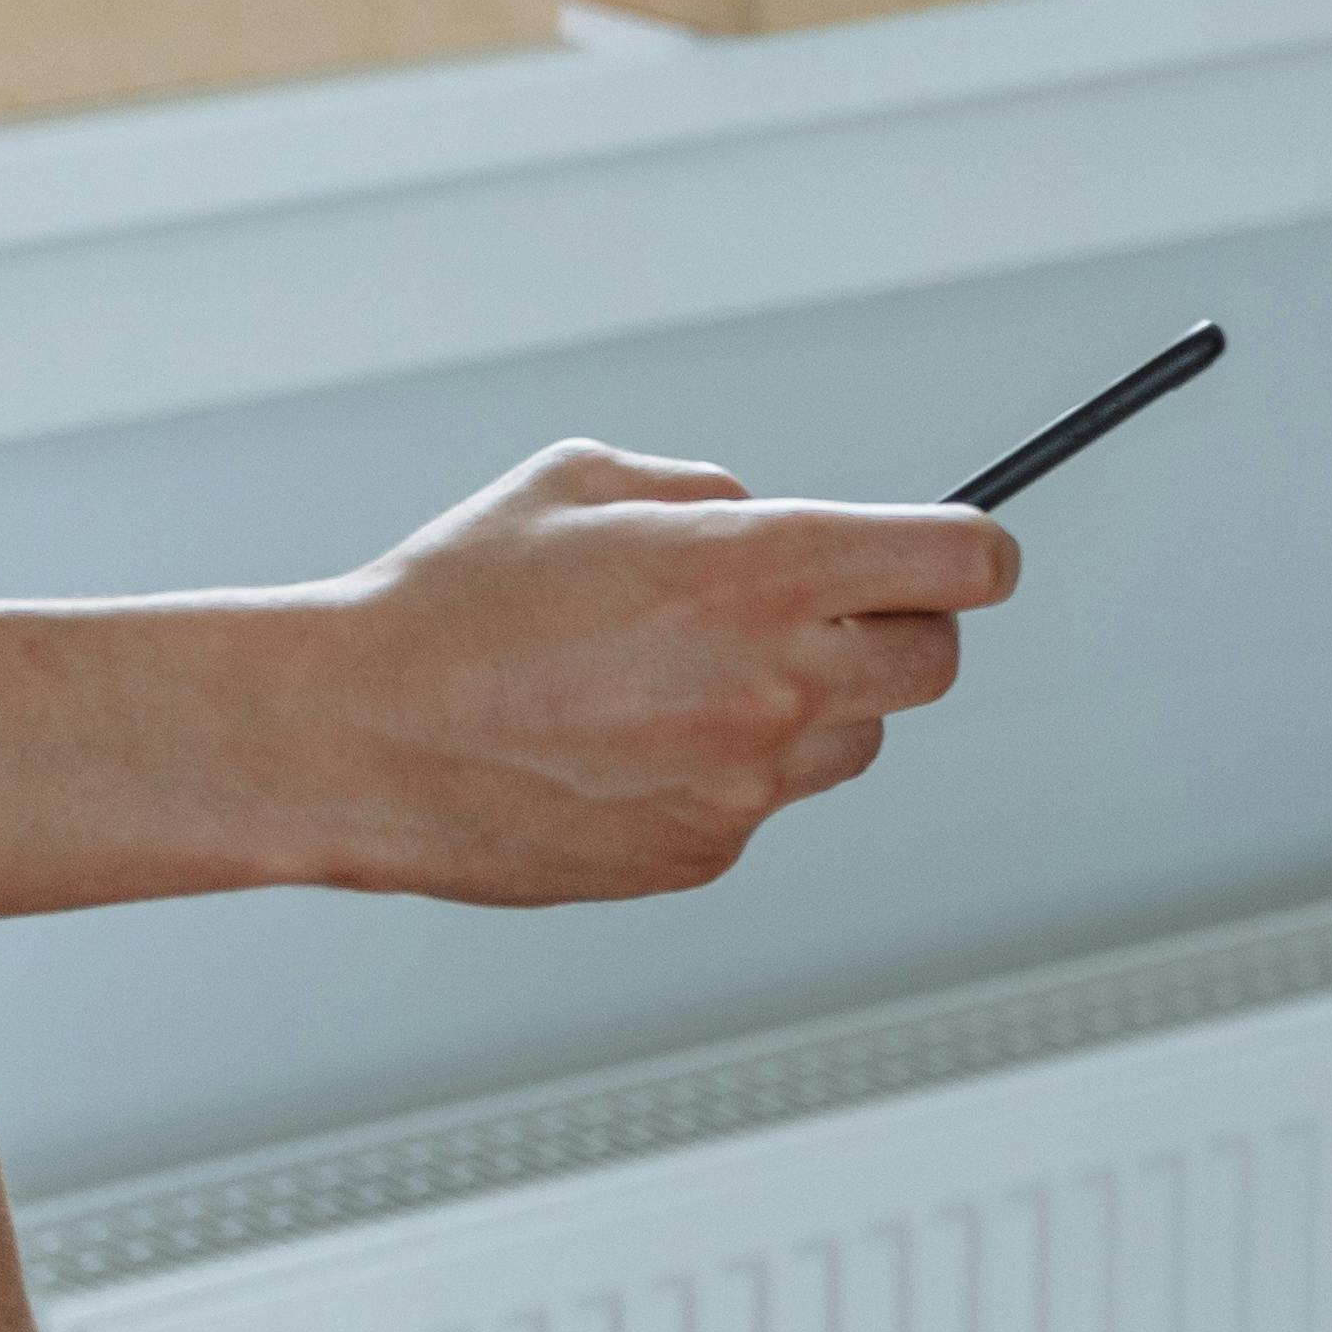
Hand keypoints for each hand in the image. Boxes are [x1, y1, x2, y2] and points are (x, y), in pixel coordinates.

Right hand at [296, 443, 1022, 904]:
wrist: (358, 737)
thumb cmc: (455, 600)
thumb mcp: (583, 478)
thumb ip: (710, 495)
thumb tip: (776, 520)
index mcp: (758, 572)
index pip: (956, 564)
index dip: (973, 551)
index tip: (968, 553)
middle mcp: (775, 684)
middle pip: (932, 663)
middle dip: (898, 627)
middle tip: (826, 608)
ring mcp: (746, 783)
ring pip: (852, 741)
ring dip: (812, 704)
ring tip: (688, 677)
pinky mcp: (704, 853)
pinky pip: (763, 801)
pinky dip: (728, 770)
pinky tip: (629, 742)